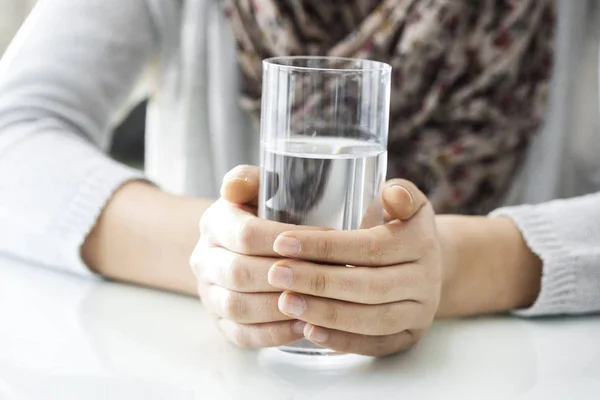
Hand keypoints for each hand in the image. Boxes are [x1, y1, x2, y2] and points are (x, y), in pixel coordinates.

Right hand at [190, 165, 325, 347]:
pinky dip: (273, 334)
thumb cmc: (262, 212)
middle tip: (329, 276)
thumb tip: (234, 186)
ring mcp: (209, 293)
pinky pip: (241, 335)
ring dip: (279, 308)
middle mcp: (204, 259)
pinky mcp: (220, 321)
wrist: (239, 244)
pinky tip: (303, 326)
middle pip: (240, 273)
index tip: (329, 239)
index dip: (288, 239)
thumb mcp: (258, 187)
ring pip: (238, 307)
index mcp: (214, 222)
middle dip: (287, 276)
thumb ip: (251, 179)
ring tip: (319, 304)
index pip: (246, 234)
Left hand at [268, 180, 442, 356]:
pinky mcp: (409, 336)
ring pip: (372, 319)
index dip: (325, 246)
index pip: (370, 246)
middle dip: (318, 281)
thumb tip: (391, 194)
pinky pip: (376, 345)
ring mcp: (420, 312)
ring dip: (326, 313)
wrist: (428, 261)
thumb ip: (397, 191)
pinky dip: (342, 340)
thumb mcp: (404, 198)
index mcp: (421, 241)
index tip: (282, 242)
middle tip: (276, 275)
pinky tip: (310, 330)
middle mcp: (426, 279)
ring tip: (285, 303)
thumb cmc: (400, 224)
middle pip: (369, 285)